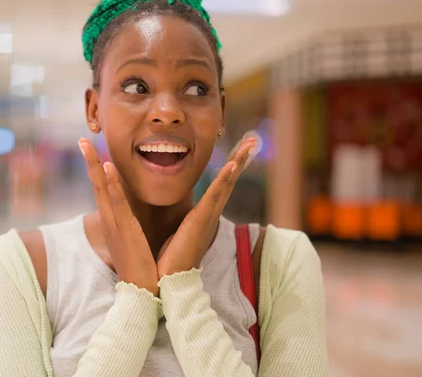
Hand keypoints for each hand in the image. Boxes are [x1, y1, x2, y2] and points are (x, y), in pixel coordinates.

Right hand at [79, 138, 158, 295]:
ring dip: (94, 166)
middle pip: (96, 186)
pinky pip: (116, 203)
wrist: (142, 291)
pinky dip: (110, 185)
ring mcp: (115, 224)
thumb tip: (134, 218)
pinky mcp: (124, 229)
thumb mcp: (134, 242)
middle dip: (89, 162)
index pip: (102, 191)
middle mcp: (109, 221)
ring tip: (88, 146)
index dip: (96, 170)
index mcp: (113, 223)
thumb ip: (132, 227)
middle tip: (82, 141)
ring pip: (101, 190)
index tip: (92, 151)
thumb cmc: (142, 268)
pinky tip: (106, 169)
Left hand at [157, 137, 256, 277]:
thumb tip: (178, 214)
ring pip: (226, 184)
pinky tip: (233, 165)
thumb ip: (181, 220)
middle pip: (228, 181)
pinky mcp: (201, 222)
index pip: (220, 186)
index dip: (230, 167)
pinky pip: (215, 197)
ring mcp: (207, 218)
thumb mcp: (176, 232)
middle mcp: (209, 214)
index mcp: (203, 215)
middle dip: (241, 159)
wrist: (169, 282)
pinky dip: (225, 180)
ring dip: (238, 163)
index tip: (239, 149)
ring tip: (249, 145)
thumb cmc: (170, 259)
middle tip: (253, 140)